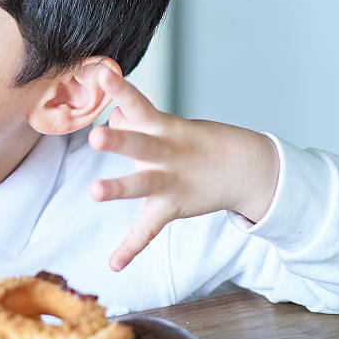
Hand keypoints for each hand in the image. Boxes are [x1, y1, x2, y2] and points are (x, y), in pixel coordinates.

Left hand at [86, 65, 279, 271]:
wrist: (244, 166)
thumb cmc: (195, 141)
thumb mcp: (168, 125)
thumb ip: (136, 121)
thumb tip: (113, 113)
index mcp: (162, 127)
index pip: (138, 103)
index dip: (120, 89)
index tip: (102, 73)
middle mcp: (163, 153)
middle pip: (139, 143)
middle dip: (118, 139)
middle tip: (95, 136)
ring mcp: (168, 181)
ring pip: (141, 184)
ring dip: (118, 187)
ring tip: (94, 191)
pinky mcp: (171, 207)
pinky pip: (148, 230)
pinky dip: (130, 248)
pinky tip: (113, 265)